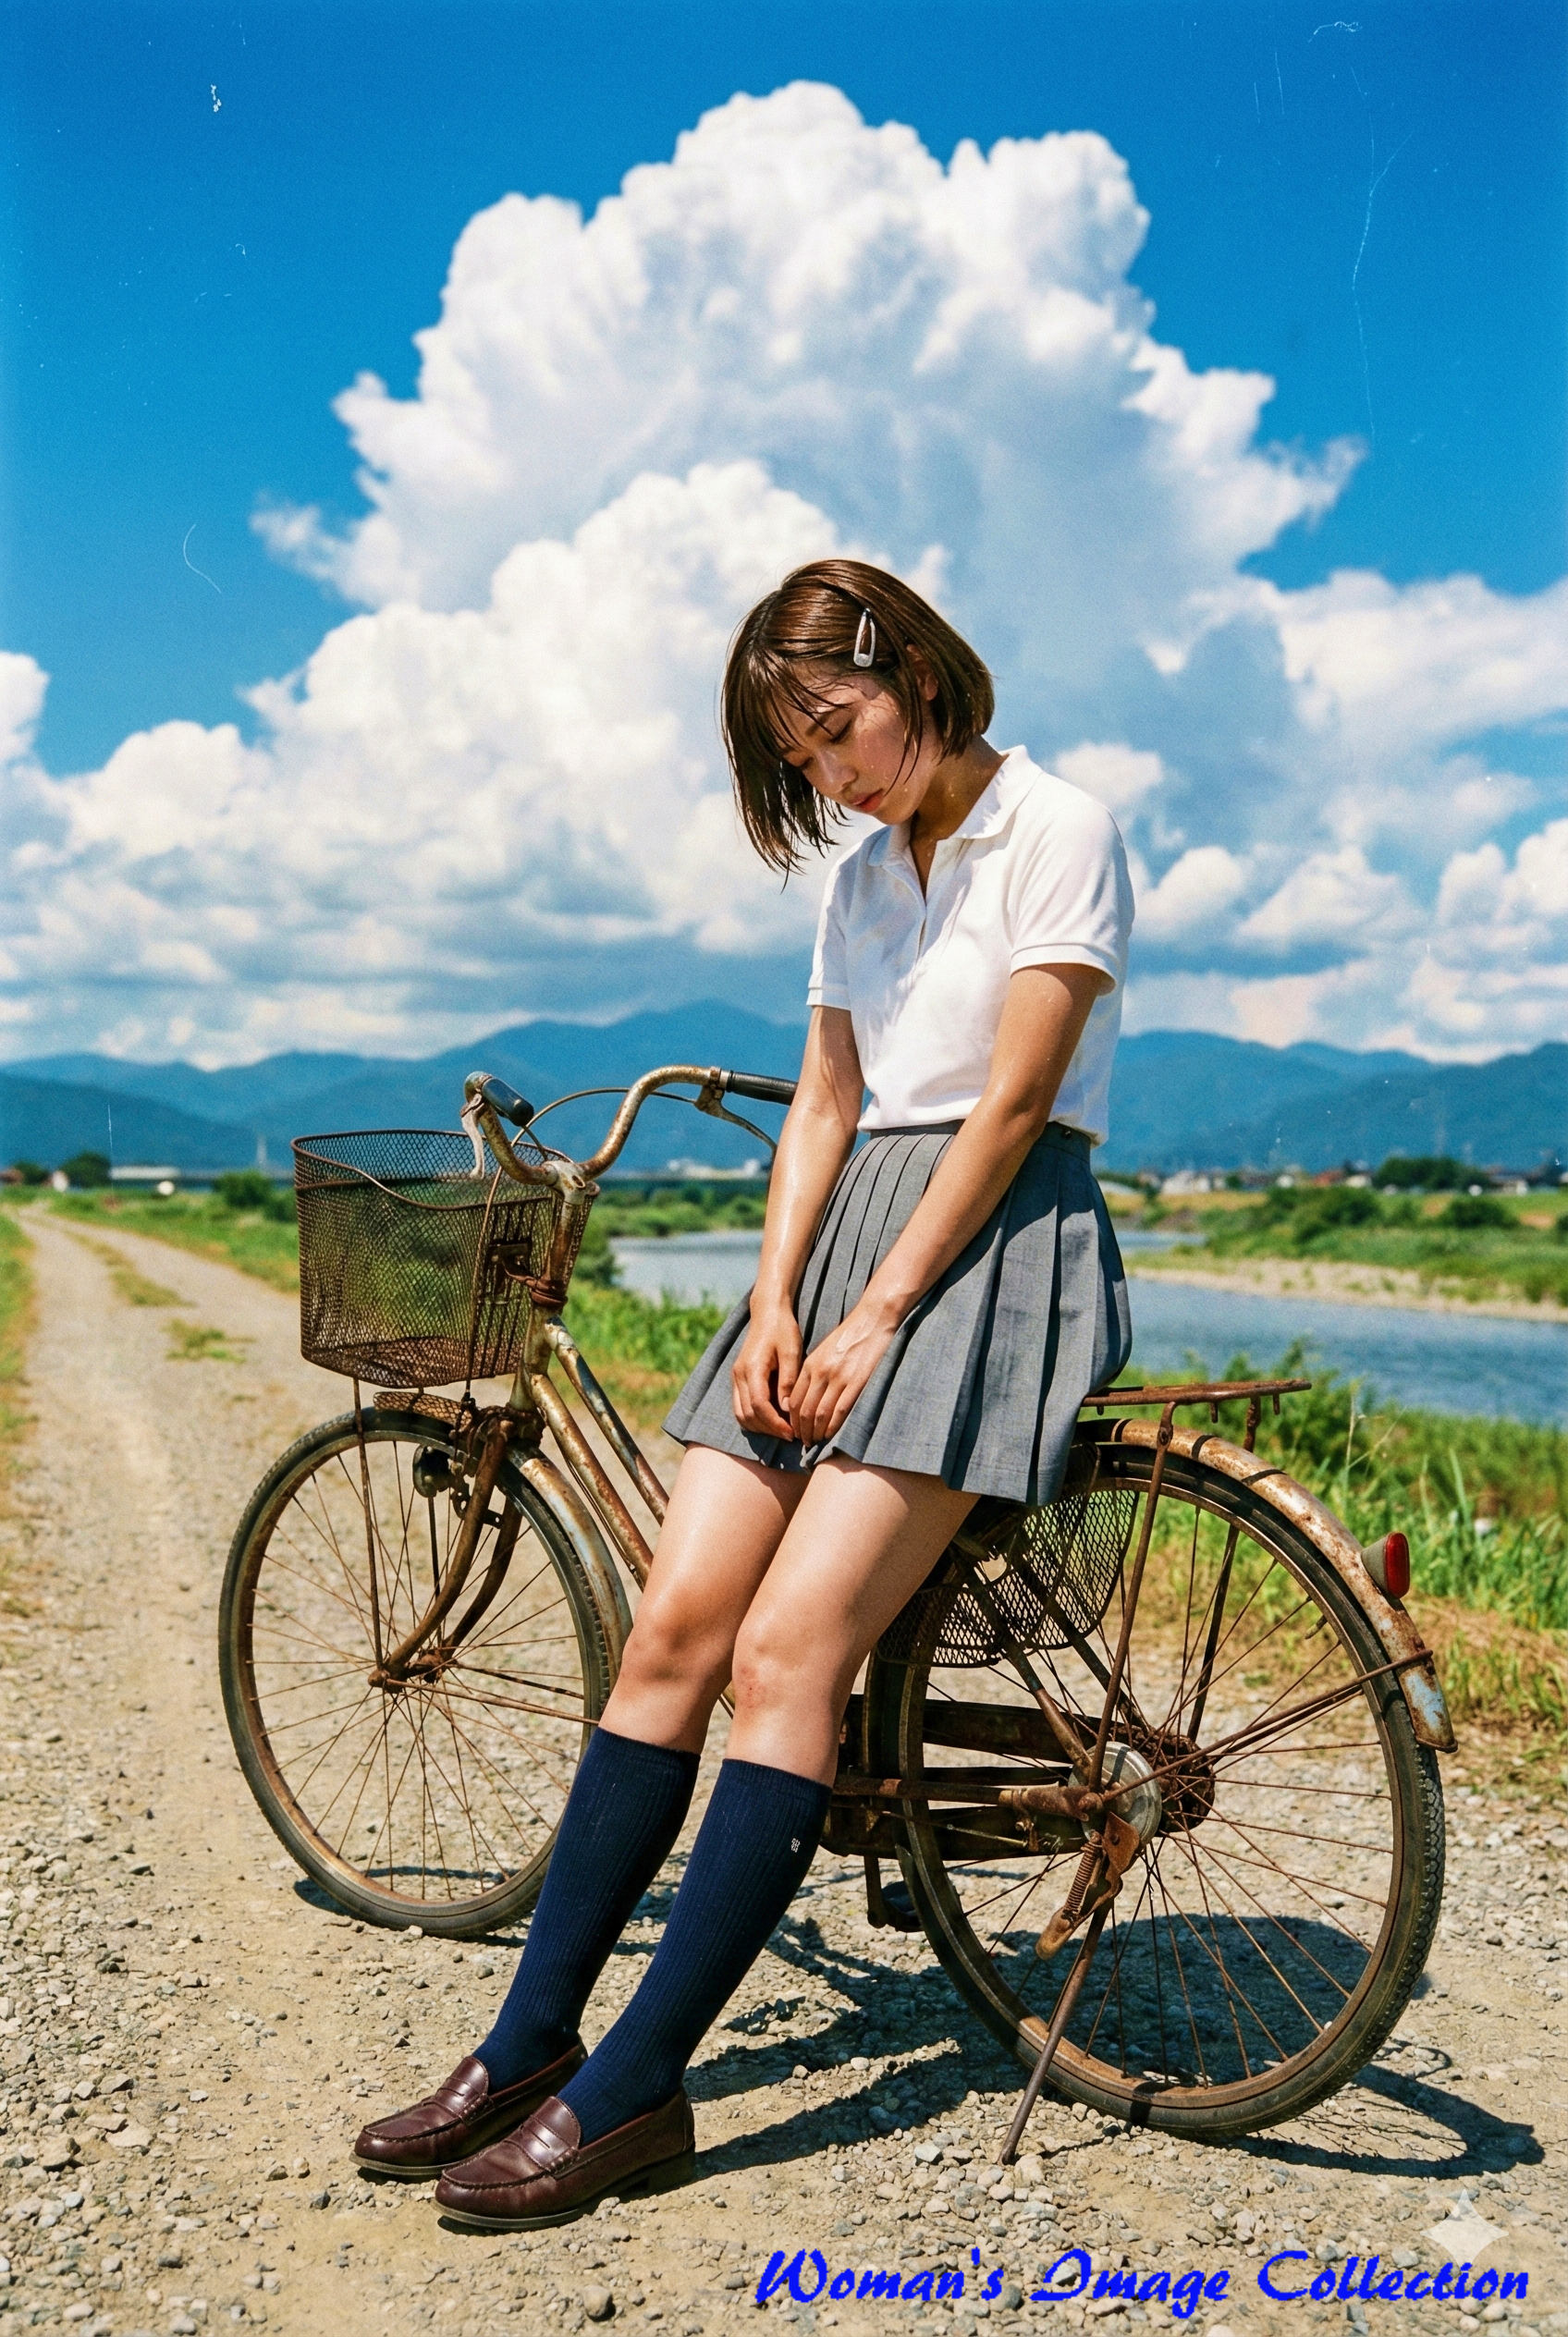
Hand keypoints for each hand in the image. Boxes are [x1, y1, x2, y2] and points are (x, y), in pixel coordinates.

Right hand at [731, 1296, 803, 1437]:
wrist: (767, 1312)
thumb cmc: (783, 1330)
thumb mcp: (792, 1352)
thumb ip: (788, 1381)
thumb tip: (786, 1409)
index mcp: (752, 1368)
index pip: (759, 1406)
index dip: (775, 1423)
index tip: (792, 1432)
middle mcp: (739, 1375)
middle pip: (748, 1415)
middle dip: (768, 1429)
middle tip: (790, 1435)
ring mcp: (735, 1377)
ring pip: (740, 1414)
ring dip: (759, 1427)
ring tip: (782, 1429)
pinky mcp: (738, 1378)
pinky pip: (740, 1407)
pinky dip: (754, 1418)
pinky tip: (772, 1419)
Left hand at [788, 1298, 898, 1445]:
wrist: (872, 1319)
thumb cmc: (849, 1336)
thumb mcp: (824, 1351)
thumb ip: (814, 1372)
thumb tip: (807, 1396)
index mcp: (811, 1364)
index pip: (794, 1399)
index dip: (791, 1420)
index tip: (794, 1430)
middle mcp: (821, 1372)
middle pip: (803, 1410)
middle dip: (801, 1431)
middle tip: (803, 1443)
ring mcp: (838, 1378)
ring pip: (820, 1414)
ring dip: (815, 1432)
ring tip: (815, 1442)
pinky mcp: (857, 1382)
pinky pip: (840, 1411)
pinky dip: (832, 1426)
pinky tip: (830, 1435)